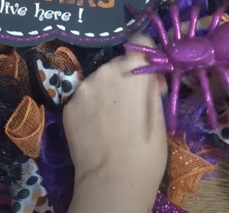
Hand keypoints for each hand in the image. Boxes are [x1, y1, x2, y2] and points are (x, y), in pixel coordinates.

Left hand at [64, 34, 166, 211]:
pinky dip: (93, 104)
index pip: (141, 44)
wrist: (109, 185)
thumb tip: (151, 77)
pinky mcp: (68, 106)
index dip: (149, 57)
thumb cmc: (145, 155)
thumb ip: (153, 89)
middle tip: (138, 103)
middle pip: (120, 63)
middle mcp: (103, 73)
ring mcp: (82, 90)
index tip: (153, 76)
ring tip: (116, 118)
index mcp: (131, 73)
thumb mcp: (160, 120)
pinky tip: (100, 125)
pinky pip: (85, 96)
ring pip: (101, 79)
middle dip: (129, 76)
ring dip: (110, 90)